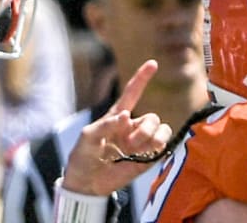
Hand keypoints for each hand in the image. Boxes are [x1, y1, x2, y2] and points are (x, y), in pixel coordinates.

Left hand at [60, 60, 172, 195]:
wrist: (86, 184)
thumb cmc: (83, 156)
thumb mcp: (88, 137)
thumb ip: (106, 125)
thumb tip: (127, 117)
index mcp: (117, 117)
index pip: (132, 93)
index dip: (142, 78)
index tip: (153, 63)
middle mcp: (132, 128)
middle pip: (152, 118)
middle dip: (145, 129)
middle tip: (129, 144)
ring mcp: (141, 143)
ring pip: (162, 130)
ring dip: (152, 138)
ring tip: (136, 150)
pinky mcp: (147, 159)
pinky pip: (163, 148)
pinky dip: (158, 149)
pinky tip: (145, 155)